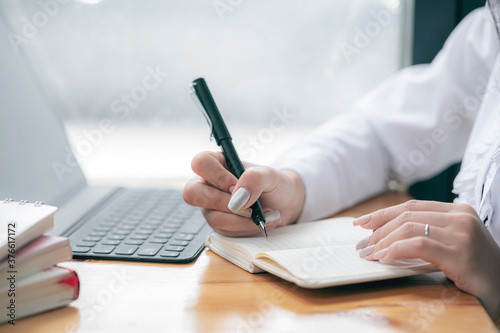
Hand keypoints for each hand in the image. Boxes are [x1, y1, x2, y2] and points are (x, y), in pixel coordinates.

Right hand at [183, 151, 304, 236]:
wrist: (284, 204)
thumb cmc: (274, 184)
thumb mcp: (270, 175)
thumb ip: (255, 178)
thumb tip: (237, 198)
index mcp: (217, 164)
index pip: (200, 163)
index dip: (217, 176)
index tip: (237, 185)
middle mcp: (208, 185)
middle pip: (192, 193)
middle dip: (222, 203)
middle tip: (248, 206)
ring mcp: (211, 206)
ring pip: (213, 218)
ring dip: (243, 220)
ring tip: (265, 215)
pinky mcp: (219, 224)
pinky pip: (225, 232)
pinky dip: (246, 229)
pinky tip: (259, 222)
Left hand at [354, 200, 499, 322]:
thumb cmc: (476, 266)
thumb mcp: (453, 241)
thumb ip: (429, 231)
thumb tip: (386, 233)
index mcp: (457, 210)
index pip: (411, 206)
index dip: (383, 213)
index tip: (362, 222)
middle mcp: (460, 217)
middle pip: (407, 215)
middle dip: (378, 228)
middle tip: (363, 243)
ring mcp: (461, 233)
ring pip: (409, 228)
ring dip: (383, 241)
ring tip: (371, 253)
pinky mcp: (459, 252)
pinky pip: (418, 245)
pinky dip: (396, 250)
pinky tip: (385, 257)